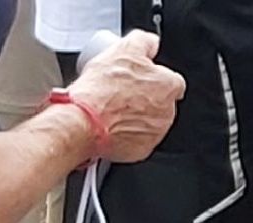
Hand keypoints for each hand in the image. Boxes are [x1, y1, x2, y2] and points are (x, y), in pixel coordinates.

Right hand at [65, 30, 186, 162]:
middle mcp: (168, 112)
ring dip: (132, 116)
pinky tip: (109, 125)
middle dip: (141, 97)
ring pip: (147, 121)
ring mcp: (156, 133)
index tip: (135, 77)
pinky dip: (125, 134)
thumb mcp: (124, 50)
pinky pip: (136, 140)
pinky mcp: (141, 150)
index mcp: (169, 86)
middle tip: (118, 93)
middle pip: (158, 101)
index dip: (150, 77)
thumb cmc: (101, 90)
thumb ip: (143, 42)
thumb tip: (150, 42)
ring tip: (109, 109)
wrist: (82, 122)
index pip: (169, 79)